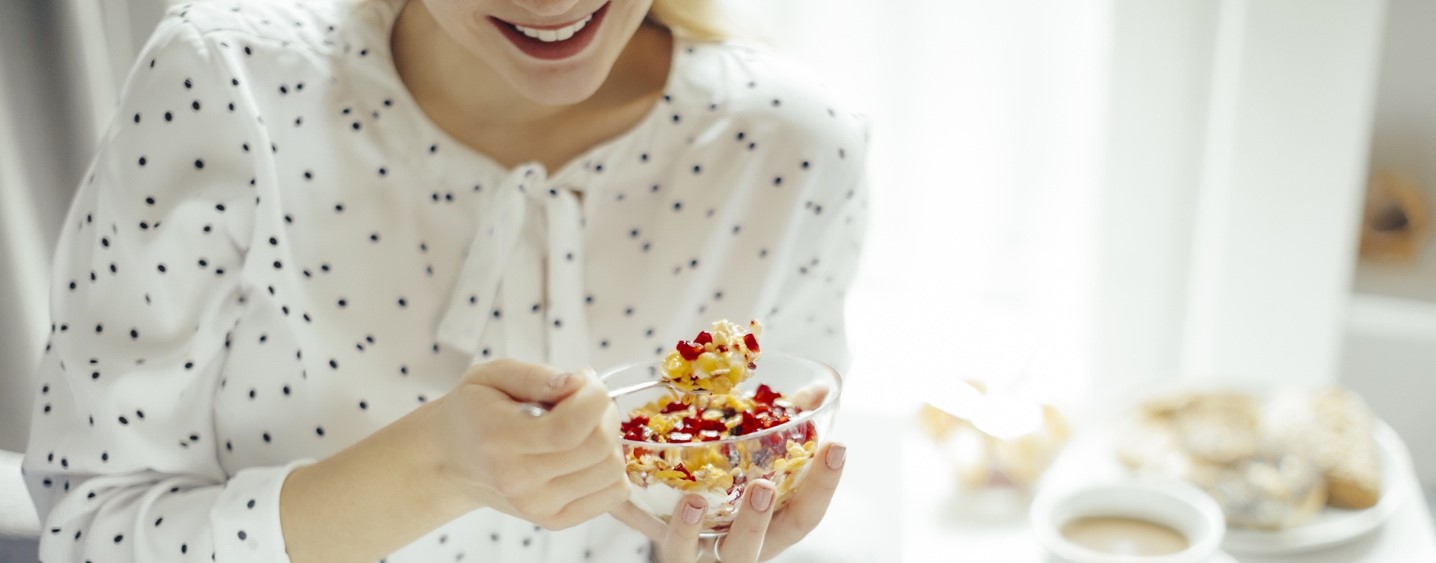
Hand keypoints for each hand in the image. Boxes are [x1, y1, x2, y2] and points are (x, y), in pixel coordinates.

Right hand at [434, 359, 627, 529]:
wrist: (452, 460)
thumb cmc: (475, 411)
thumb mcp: (491, 375)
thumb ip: (535, 375)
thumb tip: (577, 383)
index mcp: (500, 440)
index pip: (570, 428)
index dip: (594, 397)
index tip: (585, 380)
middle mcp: (519, 481)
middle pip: (598, 448)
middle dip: (606, 413)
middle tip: (586, 399)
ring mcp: (539, 507)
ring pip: (612, 472)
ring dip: (611, 440)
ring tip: (585, 426)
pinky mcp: (555, 520)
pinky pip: (613, 494)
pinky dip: (612, 468)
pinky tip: (587, 451)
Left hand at [612, 442, 847, 561]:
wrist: (669, 524)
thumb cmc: (727, 486)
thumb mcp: (756, 460)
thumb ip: (786, 428)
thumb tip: (819, 392)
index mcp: (768, 527)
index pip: (806, 514)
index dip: (824, 484)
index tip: (837, 446)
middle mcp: (734, 548)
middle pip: (754, 547)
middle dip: (758, 520)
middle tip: (762, 487)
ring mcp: (693, 554)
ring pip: (691, 554)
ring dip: (692, 528)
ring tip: (694, 500)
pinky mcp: (656, 548)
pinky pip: (642, 536)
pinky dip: (630, 515)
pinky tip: (620, 496)